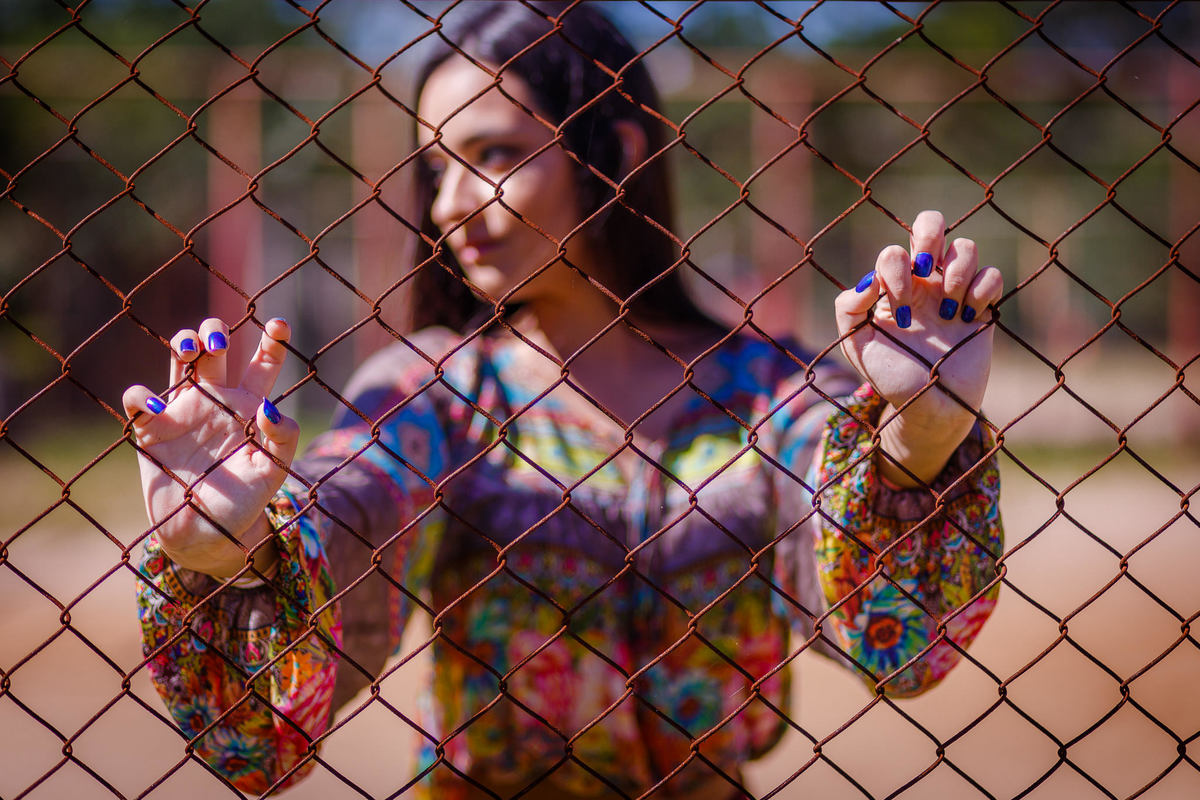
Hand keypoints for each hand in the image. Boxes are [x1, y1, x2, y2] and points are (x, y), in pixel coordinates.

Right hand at [123, 317, 298, 577]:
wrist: (206, 534)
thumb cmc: (244, 502)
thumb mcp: (273, 471)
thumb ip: (282, 439)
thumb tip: (269, 407)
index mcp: (249, 405)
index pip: (263, 363)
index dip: (272, 341)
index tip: (279, 324)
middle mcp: (216, 400)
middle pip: (214, 347)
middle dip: (213, 331)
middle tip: (217, 342)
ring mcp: (183, 410)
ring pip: (178, 359)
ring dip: (182, 342)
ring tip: (191, 348)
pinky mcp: (150, 428)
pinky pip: (138, 398)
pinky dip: (142, 395)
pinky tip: (156, 406)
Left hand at [834, 211, 1002, 485]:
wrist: (928, 408)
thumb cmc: (890, 375)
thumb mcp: (857, 346)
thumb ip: (848, 310)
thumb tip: (867, 282)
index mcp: (892, 286)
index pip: (894, 252)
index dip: (896, 274)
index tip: (901, 314)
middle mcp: (924, 281)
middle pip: (932, 222)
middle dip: (930, 236)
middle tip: (927, 270)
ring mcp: (954, 291)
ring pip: (966, 246)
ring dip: (957, 273)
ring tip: (948, 310)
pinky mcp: (982, 307)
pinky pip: (991, 276)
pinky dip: (982, 291)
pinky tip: (967, 317)